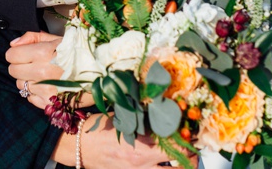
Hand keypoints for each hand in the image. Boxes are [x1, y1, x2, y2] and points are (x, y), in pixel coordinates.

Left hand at [7, 31, 94, 109]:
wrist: (103, 73)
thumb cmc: (79, 52)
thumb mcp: (57, 38)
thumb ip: (32, 37)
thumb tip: (13, 45)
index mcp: (43, 53)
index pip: (11, 55)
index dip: (17, 53)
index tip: (25, 53)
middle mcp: (42, 73)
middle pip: (13, 71)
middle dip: (20, 66)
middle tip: (34, 64)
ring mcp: (46, 90)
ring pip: (21, 85)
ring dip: (28, 80)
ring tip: (43, 75)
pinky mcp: (51, 104)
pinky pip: (30, 98)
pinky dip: (36, 93)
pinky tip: (48, 86)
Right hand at [52, 114, 188, 167]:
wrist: (78, 147)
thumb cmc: (97, 129)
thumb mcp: (122, 118)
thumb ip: (144, 117)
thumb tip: (164, 108)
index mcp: (140, 146)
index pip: (176, 145)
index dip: (189, 138)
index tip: (193, 131)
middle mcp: (141, 165)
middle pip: (180, 165)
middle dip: (191, 157)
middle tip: (192, 148)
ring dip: (179, 166)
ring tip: (183, 159)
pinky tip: (164, 164)